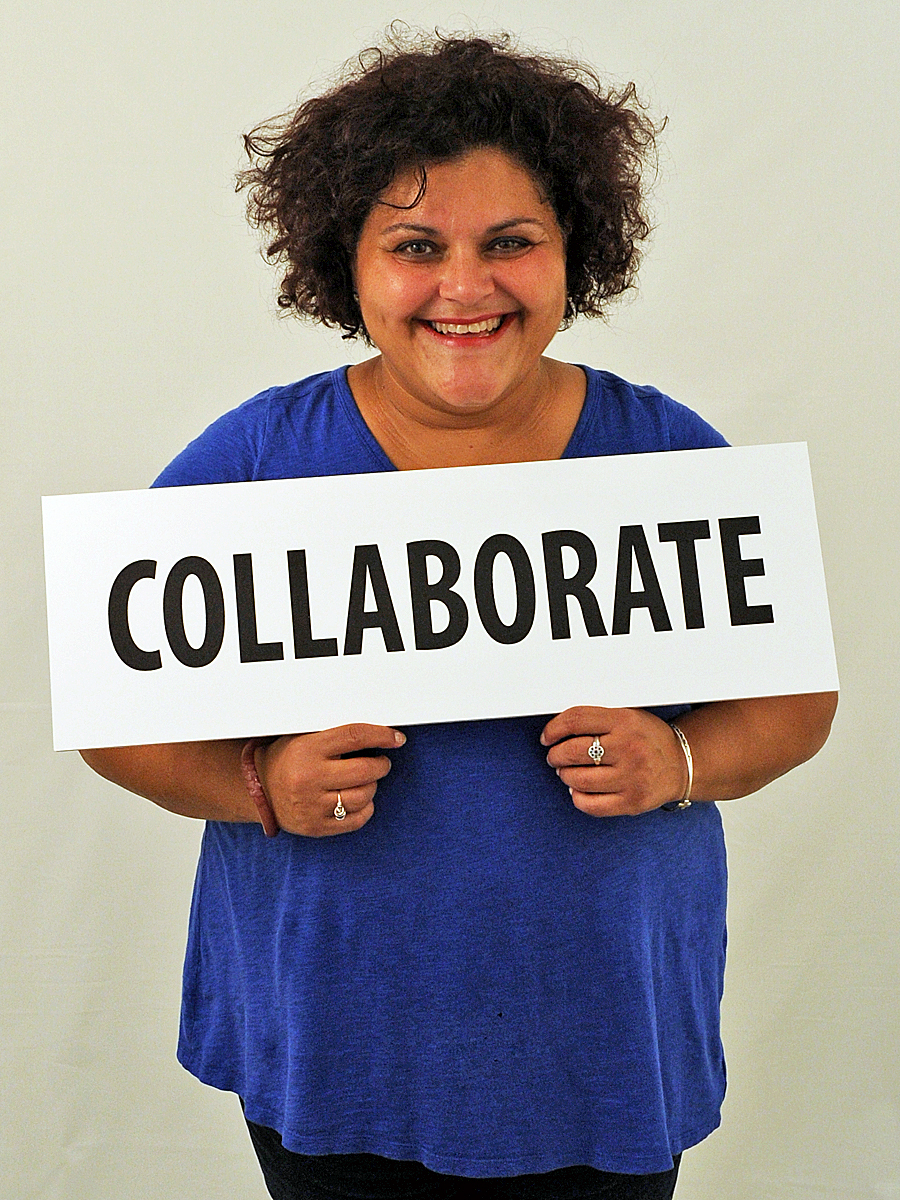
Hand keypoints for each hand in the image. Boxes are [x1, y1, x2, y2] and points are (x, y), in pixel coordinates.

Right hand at [255, 724, 405, 835]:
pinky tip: (358, 799)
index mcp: (307, 749)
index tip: (396, 738)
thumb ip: (336, 735)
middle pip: (365, 770)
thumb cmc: (287, 759)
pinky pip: (356, 820)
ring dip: (372, 786)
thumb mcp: (304, 738)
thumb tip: (377, 732)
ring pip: (364, 796)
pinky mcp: (316, 827)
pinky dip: (365, 808)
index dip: (381, 735)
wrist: (260, 790)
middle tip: (381, 762)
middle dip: (381, 765)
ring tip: (365, 780)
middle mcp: (309, 778)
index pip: (355, 736)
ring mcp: (312, 805)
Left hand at [541, 706, 687, 817]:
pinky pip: (590, 804)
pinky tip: (579, 790)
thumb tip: (557, 730)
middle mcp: (628, 749)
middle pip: (572, 751)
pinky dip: (577, 797)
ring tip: (567, 772)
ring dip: (564, 775)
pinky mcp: (631, 802)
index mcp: (625, 722)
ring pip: (577, 779)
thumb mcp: (628, 716)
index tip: (547, 737)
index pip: (576, 720)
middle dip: (556, 755)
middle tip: (555, 757)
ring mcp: (631, 778)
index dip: (554, 729)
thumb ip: (597, 719)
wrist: (683, 764)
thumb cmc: (648, 739)